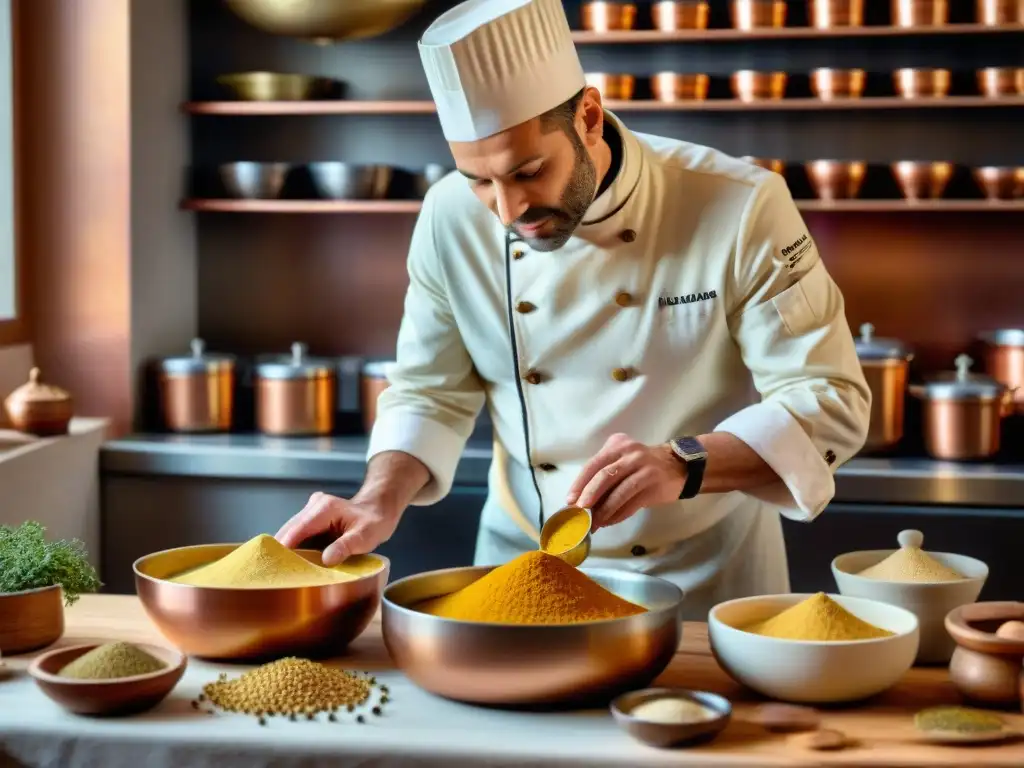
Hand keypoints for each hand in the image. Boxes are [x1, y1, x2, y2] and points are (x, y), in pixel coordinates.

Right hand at [275, 492, 400, 565]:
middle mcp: (313, 506)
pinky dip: (295, 548)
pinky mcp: (312, 519)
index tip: (274, 566)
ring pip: (291, 532)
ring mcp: (311, 511)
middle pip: (289, 530)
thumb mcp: (365, 537)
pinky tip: (292, 564)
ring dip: (286, 551)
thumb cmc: (374, 522)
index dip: (283, 547)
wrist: (379, 510)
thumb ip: (345, 547)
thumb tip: (326, 559)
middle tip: (274, 574)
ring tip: (281, 571)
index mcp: (324, 508)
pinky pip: (298, 534)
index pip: (296, 529)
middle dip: (280, 551)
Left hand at [565, 433, 686, 530]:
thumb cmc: (642, 465)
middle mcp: (631, 454)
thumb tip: (581, 499)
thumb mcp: (623, 457)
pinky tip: (610, 522)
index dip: (580, 483)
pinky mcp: (654, 484)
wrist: (678, 466)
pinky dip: (618, 514)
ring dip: (604, 511)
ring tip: (594, 523)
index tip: (570, 500)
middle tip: (580, 512)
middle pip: (605, 476)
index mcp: (618, 445)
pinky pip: (632, 503)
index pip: (594, 464)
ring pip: (619, 492)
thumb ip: (604, 471)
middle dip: (589, 496)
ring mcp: (644, 468)